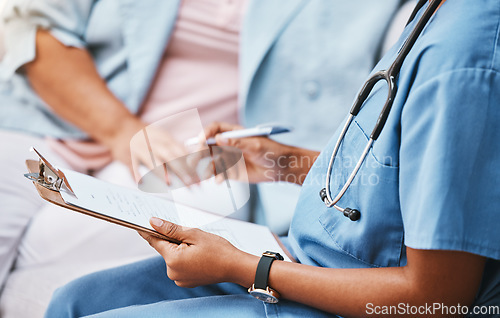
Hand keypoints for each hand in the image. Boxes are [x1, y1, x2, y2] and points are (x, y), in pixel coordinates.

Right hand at [107, 118, 199, 185]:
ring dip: (161, 172)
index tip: (198, 176)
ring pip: (152, 160)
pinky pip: (132, 164)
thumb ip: (175, 147)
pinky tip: (140, 181)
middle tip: (191, 183)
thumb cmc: (145, 134)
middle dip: (182, 170)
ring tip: (169, 182)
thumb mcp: (162, 135)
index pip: (181, 152)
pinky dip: (135, 172)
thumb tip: (192, 159)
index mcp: (164, 138)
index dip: (191, 164)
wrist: (120, 126)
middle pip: (170, 157)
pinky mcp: (127, 154)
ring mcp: (140, 148)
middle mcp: (153, 142)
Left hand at [139, 217, 252, 287]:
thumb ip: (171, 229)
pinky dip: (185, 258)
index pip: (154, 241)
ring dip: (180, 249)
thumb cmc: (218, 249)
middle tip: (190, 235)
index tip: (139, 223)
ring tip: (199, 247)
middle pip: (165, 249)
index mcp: (173, 260)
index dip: (148, 230)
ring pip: (173, 256)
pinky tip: (199, 255)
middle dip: (173, 239)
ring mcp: (179, 279)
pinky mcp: (185, 281)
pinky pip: (180, 265)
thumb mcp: (194, 234)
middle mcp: (172, 272)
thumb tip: (153, 222)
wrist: (235, 267)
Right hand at [204, 122, 318, 184]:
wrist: (281, 168)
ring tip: (207, 173)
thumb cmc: (272, 152)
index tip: (200, 140)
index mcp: (234, 133)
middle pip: (208, 144)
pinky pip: (219, 173)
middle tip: (197, 157)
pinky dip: (216, 176)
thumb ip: (237, 143)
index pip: (215, 129)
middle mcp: (229, 144)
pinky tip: (219, 180)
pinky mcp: (231, 171)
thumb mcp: (255, 145)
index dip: (205, 133)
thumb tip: (219, 139)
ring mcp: (229, 157)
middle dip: (200, 150)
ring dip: (207, 166)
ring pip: (211, 160)